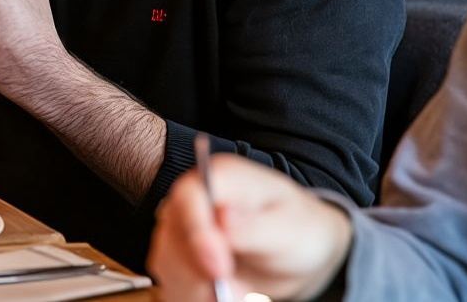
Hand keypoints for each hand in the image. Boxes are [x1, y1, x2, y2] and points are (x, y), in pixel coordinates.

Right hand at [148, 154, 353, 301]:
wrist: (299, 251)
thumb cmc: (297, 229)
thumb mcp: (289, 230)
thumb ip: (255, 227)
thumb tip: (222, 216)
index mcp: (222, 177)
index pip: (189, 196)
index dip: (197, 231)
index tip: (220, 269)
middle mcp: (193, 198)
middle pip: (172, 235)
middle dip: (198, 271)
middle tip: (235, 292)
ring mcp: (180, 226)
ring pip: (167, 262)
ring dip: (196, 288)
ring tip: (238, 293)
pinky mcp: (177, 255)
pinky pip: (172, 281)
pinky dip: (194, 295)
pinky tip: (226, 294)